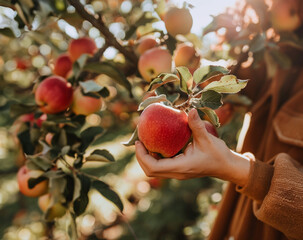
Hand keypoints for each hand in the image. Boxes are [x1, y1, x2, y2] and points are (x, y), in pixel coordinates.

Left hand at [135, 108, 250, 185]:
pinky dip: (155, 158)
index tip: (139, 142)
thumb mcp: (207, 139)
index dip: (142, 155)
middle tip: (139, 141)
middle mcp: (176, 173)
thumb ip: (197, 125)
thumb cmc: (218, 154)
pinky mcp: (179, 170)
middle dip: (141, 157)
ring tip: (145, 142)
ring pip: (155, 170)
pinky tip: (157, 145)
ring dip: (147, 158)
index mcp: (180, 167)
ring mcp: (177, 173)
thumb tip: (190, 110)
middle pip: (150, 171)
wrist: (226, 166)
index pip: (153, 167)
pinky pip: (162, 167)